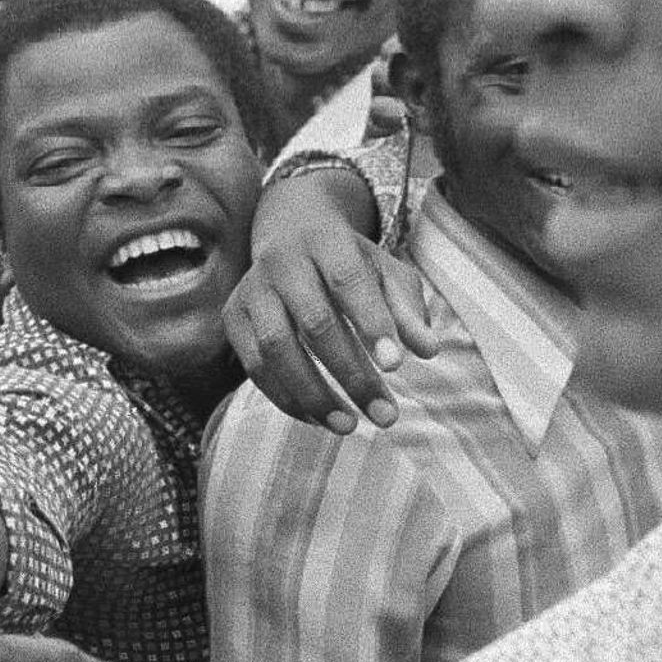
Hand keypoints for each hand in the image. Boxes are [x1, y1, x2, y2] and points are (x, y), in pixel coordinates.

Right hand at [226, 162, 447, 431]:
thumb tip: (428, 350)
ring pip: (276, 349)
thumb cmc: (349, 263)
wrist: (289, 235)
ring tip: (350, 426)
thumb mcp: (386, 273)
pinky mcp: (233, 318)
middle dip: (352, 374)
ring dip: (314, 395)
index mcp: (326, 241)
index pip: (348, 281)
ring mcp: (252, 290)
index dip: (371, 323)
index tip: (395, 367)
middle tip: (386, 416)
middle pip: (314, 322)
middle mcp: (282, 263)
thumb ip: (407, 309)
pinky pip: (255, 367)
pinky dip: (286, 398)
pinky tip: (320, 418)